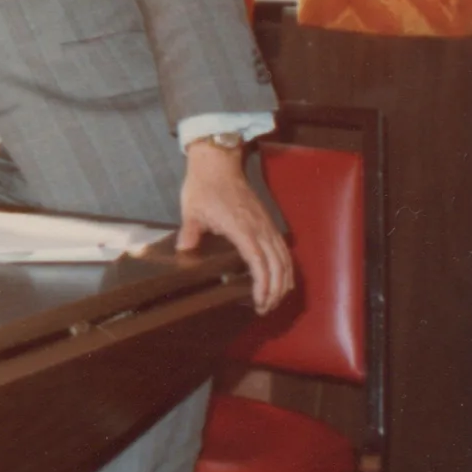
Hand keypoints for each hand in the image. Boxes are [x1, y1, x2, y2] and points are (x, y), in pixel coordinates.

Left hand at [178, 140, 294, 313]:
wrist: (217, 162)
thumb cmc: (203, 186)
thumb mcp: (191, 210)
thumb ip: (190, 232)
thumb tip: (185, 251)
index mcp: (241, 227)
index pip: (258, 261)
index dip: (262, 284)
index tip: (258, 301)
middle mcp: (259, 228)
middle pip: (277, 265)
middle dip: (274, 290)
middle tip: (264, 309)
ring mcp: (265, 224)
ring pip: (284, 258)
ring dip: (283, 281)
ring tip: (274, 300)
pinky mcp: (267, 222)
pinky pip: (283, 248)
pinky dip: (286, 267)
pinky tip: (282, 279)